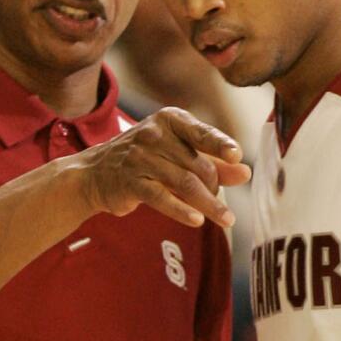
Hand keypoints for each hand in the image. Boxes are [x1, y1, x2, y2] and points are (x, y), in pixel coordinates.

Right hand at [78, 107, 251, 226]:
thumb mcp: (178, 154)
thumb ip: (213, 162)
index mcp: (170, 120)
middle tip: (224, 207)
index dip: (220, 144)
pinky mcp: (130, 181)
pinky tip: (197, 221)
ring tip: (226, 220)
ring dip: (208, 204)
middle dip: (216, 187)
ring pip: (184, 182)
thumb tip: (245, 173)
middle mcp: (154, 134)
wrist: (94, 174)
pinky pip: (161, 197)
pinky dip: (181, 210)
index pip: (201, 132)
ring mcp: (140, 157)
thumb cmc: (146, 160)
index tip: (237, 157)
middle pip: (197, 164)